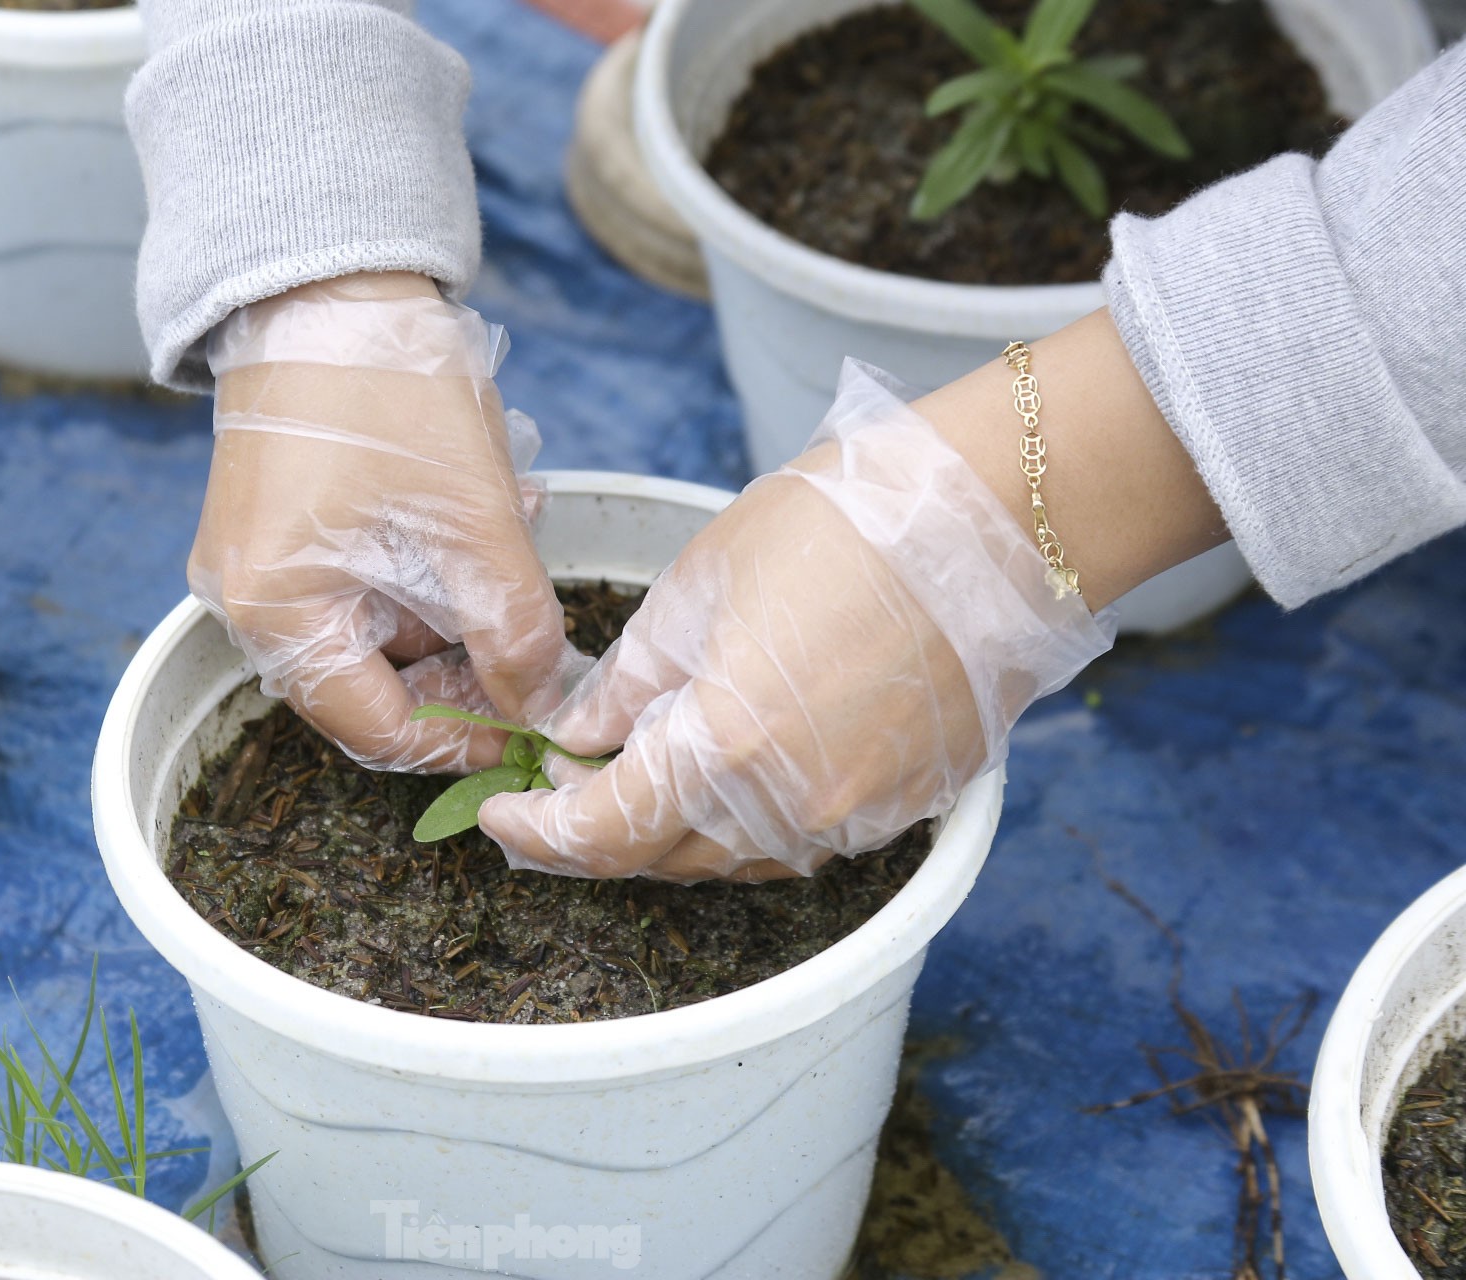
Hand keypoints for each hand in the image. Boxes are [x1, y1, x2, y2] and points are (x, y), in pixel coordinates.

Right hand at [189, 273, 579, 772]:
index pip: (377, 729)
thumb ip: (515, 630)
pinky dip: (422, 568)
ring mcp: (258, 563)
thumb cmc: (388, 389)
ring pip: (375, 630)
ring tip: (514, 537)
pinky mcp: (278, 528)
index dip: (462, 738)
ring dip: (453, 607)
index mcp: (279, 615)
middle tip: (536, 641)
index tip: (529, 728)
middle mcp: (248, 603)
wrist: (328, 278)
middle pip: (374, 684)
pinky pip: (359, 580)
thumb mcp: (474, 523)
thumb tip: (542, 708)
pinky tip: (479, 517)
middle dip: (465, 664)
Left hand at [479, 363, 1115, 880]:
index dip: (540, 831)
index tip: (503, 812)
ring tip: (636, 767)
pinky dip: (742, 816)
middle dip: (596, 832)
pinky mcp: (905, 808)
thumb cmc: (844, 526)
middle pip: (661, 859)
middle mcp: (789, 810)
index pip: (602, 834)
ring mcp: (856, 819)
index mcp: (724, 750)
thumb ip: (627, 682)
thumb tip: (577, 736)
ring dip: (670, 829)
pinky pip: (796, 838)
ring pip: (730, 858)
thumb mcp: (699, 588)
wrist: (999, 518)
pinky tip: (726, 765)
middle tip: (557, 786)